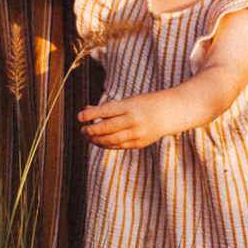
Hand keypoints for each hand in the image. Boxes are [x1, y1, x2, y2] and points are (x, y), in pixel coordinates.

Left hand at [77, 91, 199, 150]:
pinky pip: (118, 146)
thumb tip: (86, 111)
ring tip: (88, 137)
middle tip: (82, 130)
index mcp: (130, 106)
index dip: (91, 115)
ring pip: (111, 140)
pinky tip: (99, 142)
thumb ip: (107, 108)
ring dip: (97, 140)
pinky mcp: (139, 143)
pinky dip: (107, 145)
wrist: (168, 113)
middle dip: (92, 130)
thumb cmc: (143, 104)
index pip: (106, 111)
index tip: (79, 117)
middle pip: (107, 128)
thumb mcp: (127, 101)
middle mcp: (133, 120)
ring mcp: (137, 133)